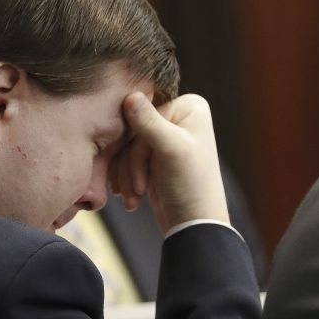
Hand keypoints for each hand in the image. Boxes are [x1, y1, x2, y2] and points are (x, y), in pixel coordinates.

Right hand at [112, 93, 229, 234]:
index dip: (138, 146)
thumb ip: (148, 121)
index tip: (143, 173)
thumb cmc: (189, 185)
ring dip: (126, 175)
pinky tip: (132, 199)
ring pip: (127, 147)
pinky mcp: (156, 156)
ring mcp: (167, 136)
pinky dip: (127, 179)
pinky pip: (128, 159)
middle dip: (131, 164)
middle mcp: (180, 117)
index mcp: (190, 107)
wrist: (192, 224)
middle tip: (136, 189)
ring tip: (134, 198)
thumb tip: (130, 94)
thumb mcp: (169, 149)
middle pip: (134, 131)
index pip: (144, 114)